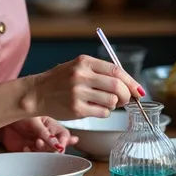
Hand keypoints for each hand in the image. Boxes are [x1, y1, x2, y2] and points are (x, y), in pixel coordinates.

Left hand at [0, 116, 77, 152]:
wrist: (3, 120)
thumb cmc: (20, 115)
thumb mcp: (34, 122)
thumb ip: (46, 134)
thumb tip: (59, 146)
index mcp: (51, 126)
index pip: (64, 136)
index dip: (64, 142)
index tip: (59, 146)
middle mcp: (46, 136)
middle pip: (57, 148)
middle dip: (51, 148)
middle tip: (41, 142)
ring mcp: (38, 144)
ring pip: (46, 154)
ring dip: (41, 151)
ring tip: (36, 143)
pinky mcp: (28, 151)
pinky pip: (33, 158)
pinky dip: (30, 154)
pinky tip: (26, 148)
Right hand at [22, 55, 144, 120]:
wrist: (37, 93)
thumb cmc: (60, 80)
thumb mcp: (78, 67)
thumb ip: (100, 72)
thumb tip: (130, 85)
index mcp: (84, 62)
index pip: (115, 70)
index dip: (131, 81)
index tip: (138, 90)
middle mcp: (81, 75)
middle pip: (117, 86)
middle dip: (126, 95)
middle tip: (125, 99)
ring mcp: (78, 93)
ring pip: (112, 101)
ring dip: (113, 105)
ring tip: (103, 102)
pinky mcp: (76, 109)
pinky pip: (102, 113)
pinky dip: (103, 112)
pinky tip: (93, 108)